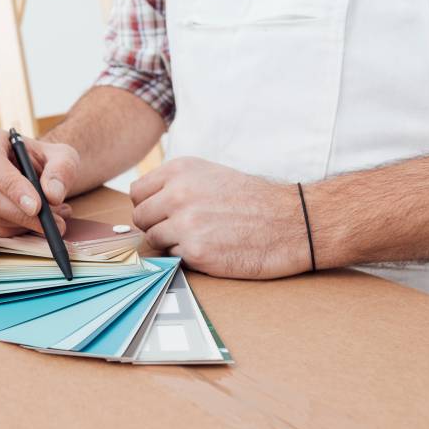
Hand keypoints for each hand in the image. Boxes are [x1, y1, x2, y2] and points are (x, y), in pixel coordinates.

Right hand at [0, 129, 77, 236]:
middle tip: (53, 223)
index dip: (11, 186)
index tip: (36, 206)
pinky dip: (20, 231)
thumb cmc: (49, 161)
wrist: (42, 174)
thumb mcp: (64, 158)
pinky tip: (38, 222)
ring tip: (55, 218)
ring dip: (25, 223)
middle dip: (21, 214)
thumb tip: (52, 194)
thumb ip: (61, 171)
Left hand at [130, 157, 310, 278]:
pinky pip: (173, 258)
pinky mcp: (196, 251)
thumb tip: (145, 204)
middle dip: (156, 226)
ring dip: (172, 244)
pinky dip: (188, 258)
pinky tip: (212, 249)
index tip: (163, 214)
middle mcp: (178, 193)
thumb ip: (176, 185)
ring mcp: (185, 223)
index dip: (148, 206)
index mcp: (180, 170)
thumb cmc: (253, 201)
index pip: (137, 193)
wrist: (291, 221)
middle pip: (140, 218)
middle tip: (182, 230)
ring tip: (201, 238)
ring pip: (154, 240)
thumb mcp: (210, 175)